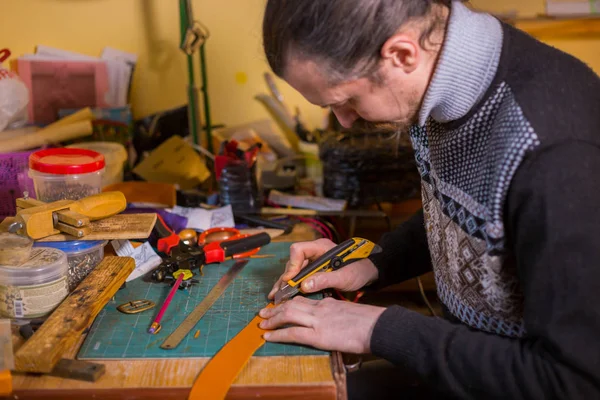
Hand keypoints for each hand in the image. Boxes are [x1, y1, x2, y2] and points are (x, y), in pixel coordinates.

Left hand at [259, 296, 384, 353]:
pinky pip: (293, 333)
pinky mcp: (319, 335)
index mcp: (328, 303)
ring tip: (262, 323)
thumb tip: (333, 324)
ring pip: (288, 315)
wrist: (379, 327)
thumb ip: (338, 316)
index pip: (303, 300)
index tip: (279, 306)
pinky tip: (269, 336)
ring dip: (272, 319)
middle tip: (263, 312)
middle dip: (275, 309)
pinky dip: (278, 334)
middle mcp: (320, 308)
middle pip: (292, 304)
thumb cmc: (371, 323)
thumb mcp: (351, 314)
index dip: (288, 303)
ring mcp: (318, 321)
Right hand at [267, 239, 379, 299]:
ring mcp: (312, 261)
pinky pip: (299, 277)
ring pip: (293, 270)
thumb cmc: (359, 270)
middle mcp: (314, 252)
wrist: (368, 273)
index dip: (292, 265)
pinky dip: (292, 286)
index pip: (298, 250)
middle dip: (285, 278)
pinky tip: (285, 296)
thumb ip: (325, 280)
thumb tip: (304, 286)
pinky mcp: (313, 271)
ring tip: (276, 297)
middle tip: (277, 294)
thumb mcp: (344, 277)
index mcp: (321, 247)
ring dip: (285, 284)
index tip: (290, 280)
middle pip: (293, 262)